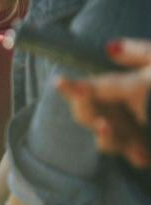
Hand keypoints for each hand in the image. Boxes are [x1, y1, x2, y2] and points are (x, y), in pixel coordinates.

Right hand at [56, 39, 150, 168]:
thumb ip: (139, 53)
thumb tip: (109, 48)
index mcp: (124, 85)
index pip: (92, 88)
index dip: (75, 87)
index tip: (62, 83)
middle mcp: (123, 109)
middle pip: (90, 115)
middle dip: (89, 113)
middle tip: (96, 112)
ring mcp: (135, 131)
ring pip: (108, 140)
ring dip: (108, 137)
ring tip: (109, 129)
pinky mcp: (146, 149)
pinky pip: (136, 156)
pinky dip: (137, 154)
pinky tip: (143, 154)